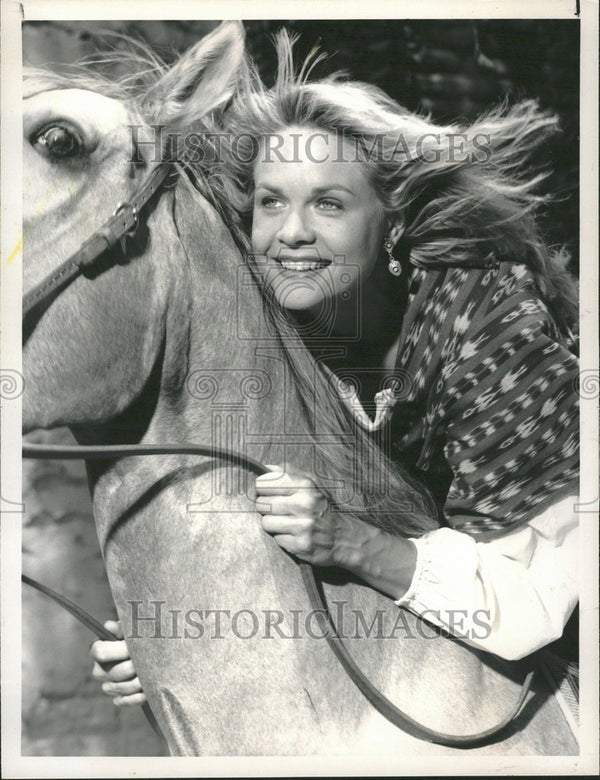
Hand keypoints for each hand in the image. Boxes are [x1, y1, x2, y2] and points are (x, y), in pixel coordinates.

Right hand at [90, 620, 145, 706]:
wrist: (151, 654)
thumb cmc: (139, 637)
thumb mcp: (132, 629)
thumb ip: (123, 628)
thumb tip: (109, 626)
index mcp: (99, 649)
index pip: (100, 652)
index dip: (118, 651)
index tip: (133, 648)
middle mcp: (99, 669)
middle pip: (115, 672)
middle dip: (134, 667)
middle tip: (148, 661)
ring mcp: (108, 685)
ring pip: (122, 688)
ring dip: (140, 681)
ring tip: (151, 674)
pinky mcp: (117, 698)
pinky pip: (125, 701)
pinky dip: (138, 696)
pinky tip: (148, 689)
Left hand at [256, 464, 417, 598]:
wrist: (344, 536)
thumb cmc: (324, 507)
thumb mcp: (312, 483)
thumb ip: (289, 472)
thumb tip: (265, 467)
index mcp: (305, 485)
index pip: (263, 483)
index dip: (263, 488)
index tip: (268, 492)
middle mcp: (304, 504)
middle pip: (261, 504)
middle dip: (267, 507)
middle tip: (281, 509)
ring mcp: (303, 526)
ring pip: (266, 522)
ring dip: (273, 524)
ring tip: (287, 522)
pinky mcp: (301, 545)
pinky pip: (276, 539)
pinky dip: (283, 538)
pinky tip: (294, 534)